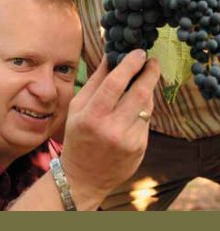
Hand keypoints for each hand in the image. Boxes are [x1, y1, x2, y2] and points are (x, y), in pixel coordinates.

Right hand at [61, 50, 159, 209]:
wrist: (84, 178)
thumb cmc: (77, 136)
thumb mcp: (77, 107)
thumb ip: (95, 80)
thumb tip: (111, 55)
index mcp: (92, 116)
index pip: (115, 83)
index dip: (130, 64)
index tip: (139, 52)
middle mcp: (112, 129)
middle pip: (140, 93)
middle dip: (150, 73)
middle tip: (152, 61)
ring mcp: (129, 141)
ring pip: (147, 106)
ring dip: (149, 89)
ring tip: (145, 78)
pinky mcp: (140, 149)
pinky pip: (146, 121)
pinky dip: (144, 109)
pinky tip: (137, 105)